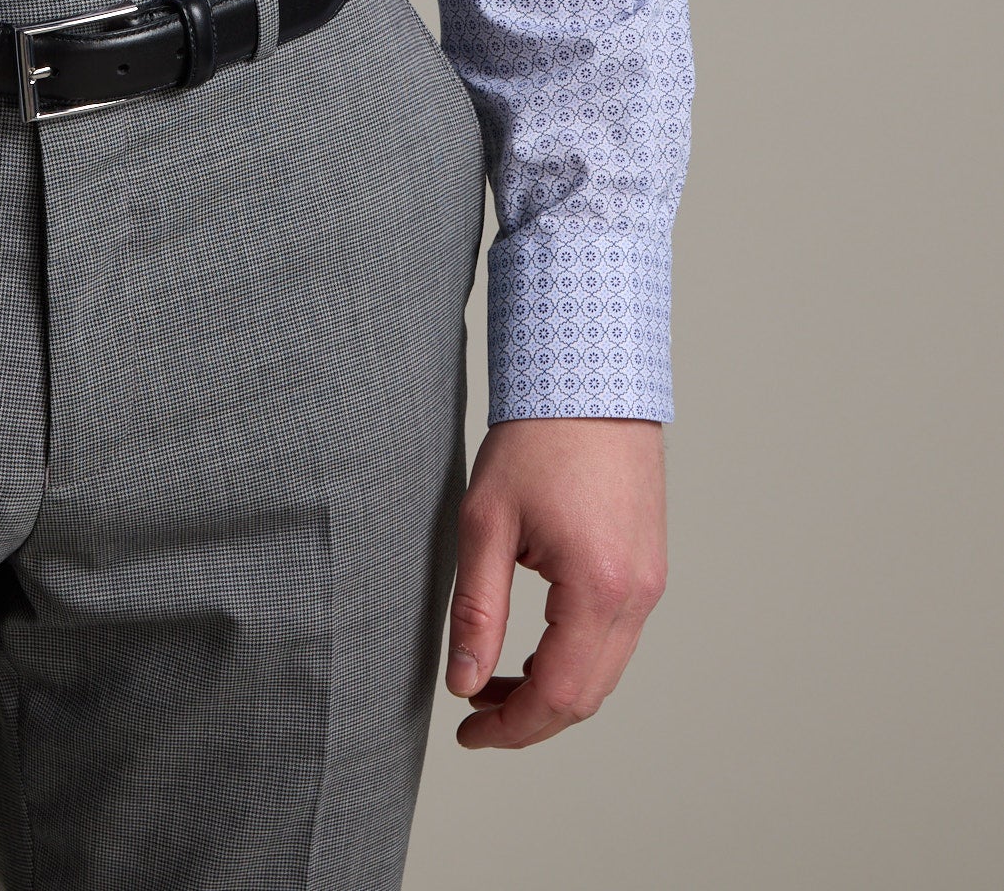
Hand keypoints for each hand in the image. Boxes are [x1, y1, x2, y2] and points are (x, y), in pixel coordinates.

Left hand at [445, 417, 666, 750]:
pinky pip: (616, 638)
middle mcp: (638, 595)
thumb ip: (476, 610)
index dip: (511, 727)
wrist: (590, 380)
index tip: (469, 734)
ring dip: (553, 689)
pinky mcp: (650, 568)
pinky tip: (533, 646)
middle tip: (474, 711)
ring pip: (605, 671)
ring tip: (492, 678)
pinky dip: (575, 657)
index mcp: (598, 588)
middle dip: (530, 718)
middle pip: (588, 695)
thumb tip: (462, 683)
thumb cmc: (536, 438)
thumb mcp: (486, 523)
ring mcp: (651, 583)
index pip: (558, 695)